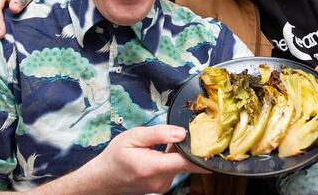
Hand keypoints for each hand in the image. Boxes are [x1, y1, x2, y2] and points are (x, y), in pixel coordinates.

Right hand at [82, 125, 208, 194]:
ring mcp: (163, 186)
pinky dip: (171, 159)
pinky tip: (159, 153)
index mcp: (154, 167)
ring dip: (176, 153)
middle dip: (186, 147)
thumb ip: (159, 134)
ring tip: (161, 144)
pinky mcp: (163, 186)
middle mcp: (161, 180)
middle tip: (180, 131)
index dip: (202, 152)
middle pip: (186, 161)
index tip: (212, 142)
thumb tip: (182, 133)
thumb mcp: (134, 137)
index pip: (188, 163)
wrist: (104, 178)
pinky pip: (174, 169)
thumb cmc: (116, 156)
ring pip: (180, 165)